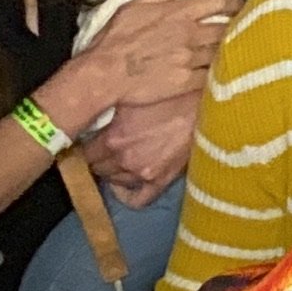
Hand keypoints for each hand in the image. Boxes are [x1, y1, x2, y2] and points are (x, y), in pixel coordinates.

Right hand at [80, 0, 239, 111]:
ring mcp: (190, 59)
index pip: (218, 2)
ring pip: (222, 53)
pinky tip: (225, 74)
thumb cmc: (116, 38)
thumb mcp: (134, 6)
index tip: (243, 4)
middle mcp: (190, 34)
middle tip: (247, 30)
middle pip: (226, 29)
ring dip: (230, 52)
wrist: (106, 72)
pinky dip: (220, 74)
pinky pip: (212, 76)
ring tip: (240, 52)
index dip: (235, 2)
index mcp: (179, 13)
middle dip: (238, 29)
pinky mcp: (187, 82)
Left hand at [84, 93, 198, 204]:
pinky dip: (126, 194)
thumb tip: (90, 111)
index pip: (84, 151)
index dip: (84, 143)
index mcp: (113, 138)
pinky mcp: (162, 180)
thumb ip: (108, 108)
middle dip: (97, 156)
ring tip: (116, 157)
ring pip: (114, 181)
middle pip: (96, 167)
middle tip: (101, 145)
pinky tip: (124, 184)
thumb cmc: (171, 92)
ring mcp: (143, 173)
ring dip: (111, 170)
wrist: (207, 104)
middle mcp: (125, 160)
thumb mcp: (132, 93)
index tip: (87, 137)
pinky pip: (137, 198)